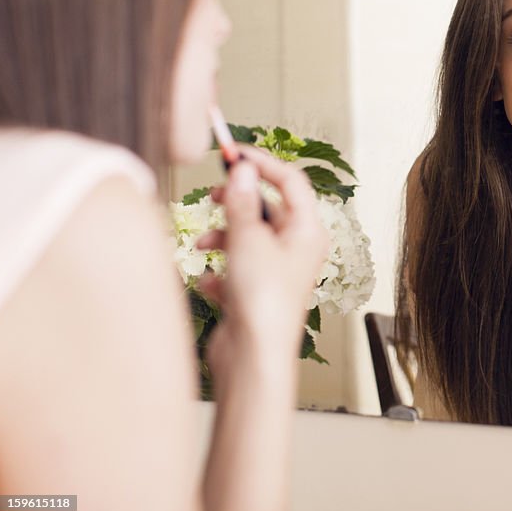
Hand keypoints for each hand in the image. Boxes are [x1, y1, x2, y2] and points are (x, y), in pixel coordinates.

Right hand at [195, 146, 327, 362]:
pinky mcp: (257, 293)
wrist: (253, 356)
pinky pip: (236, 268)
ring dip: (223, 234)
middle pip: (269, 208)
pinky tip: (209, 282)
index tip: (234, 153)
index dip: (263, 163)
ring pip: (249, 236)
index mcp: (308, 232)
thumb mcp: (249, 239)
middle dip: (239, 200)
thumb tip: (244, 170)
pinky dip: (220, 269)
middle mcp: (298, 250)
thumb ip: (243, 202)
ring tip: (203, 243)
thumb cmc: (263, 301)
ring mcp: (278, 272)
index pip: (291, 182)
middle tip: (213, 192)